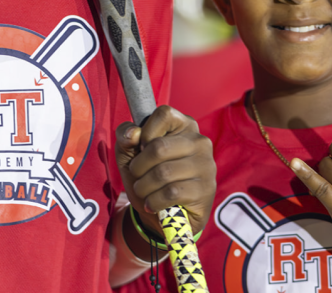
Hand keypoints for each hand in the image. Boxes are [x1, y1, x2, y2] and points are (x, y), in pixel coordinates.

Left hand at [116, 105, 215, 238]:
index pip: (164, 114)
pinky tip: (152, 204)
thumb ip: (125, 138)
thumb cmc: (148, 177)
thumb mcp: (130, 155)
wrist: (166, 216)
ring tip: (144, 191)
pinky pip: (171, 193)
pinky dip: (154, 201)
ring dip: (144, 187)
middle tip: (138, 176)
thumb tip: (133, 133)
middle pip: (159, 147)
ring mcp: (206, 165)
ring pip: (163, 173)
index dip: (146, 132)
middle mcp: (200, 141)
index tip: (141, 148)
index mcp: (184, 125)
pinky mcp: (205, 189)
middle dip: (138, 167)